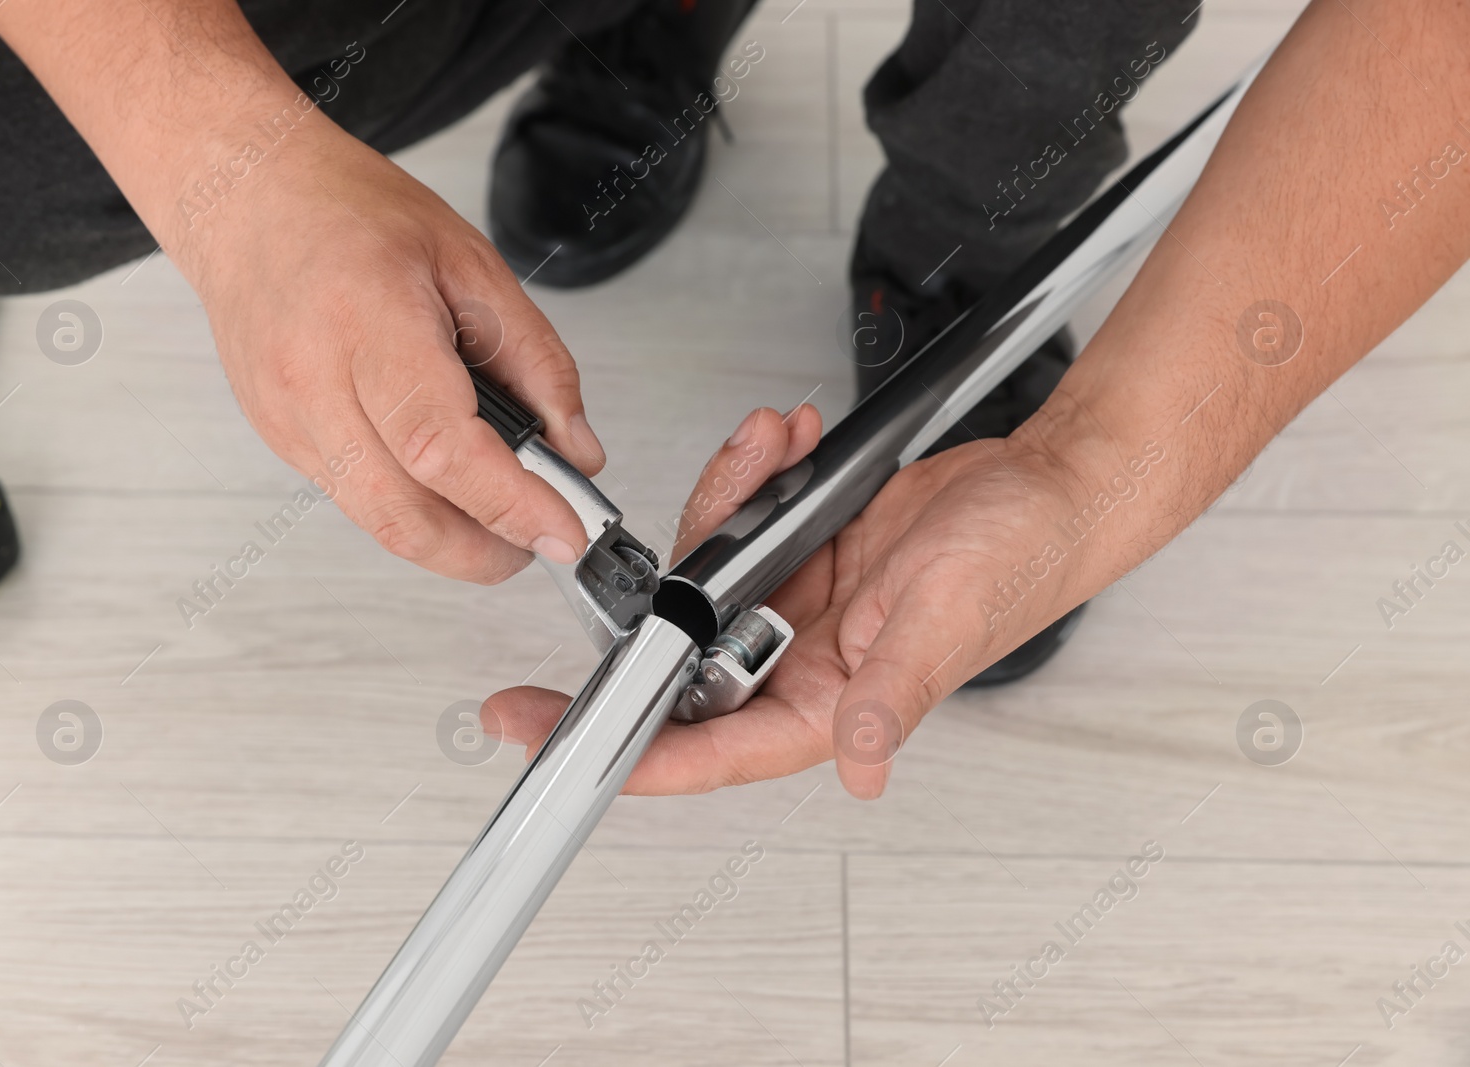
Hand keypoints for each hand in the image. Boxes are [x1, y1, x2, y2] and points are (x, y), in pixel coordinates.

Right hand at [189, 121, 603, 582]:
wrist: (246, 198)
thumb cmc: (349, 213)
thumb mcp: (473, 264)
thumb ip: (536, 362)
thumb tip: (575, 451)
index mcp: (368, 323)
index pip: (442, 448)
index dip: (510, 504)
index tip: (564, 530)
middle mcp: (313, 382)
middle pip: (405, 513)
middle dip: (487, 551)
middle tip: (543, 536)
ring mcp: (288, 420)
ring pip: (380, 522)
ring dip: (453, 542)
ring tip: (505, 518)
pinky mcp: (282, 441)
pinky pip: (358, 501)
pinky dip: (415, 510)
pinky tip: (448, 486)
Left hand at [485, 404, 1098, 797]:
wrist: (1051, 483)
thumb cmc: (1023, 559)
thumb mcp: (946, 620)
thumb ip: (893, 694)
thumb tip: (862, 767)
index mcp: (830, 705)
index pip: (707, 747)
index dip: (621, 750)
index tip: (540, 728)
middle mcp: (806, 663)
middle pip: (685, 652)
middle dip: (655, 598)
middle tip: (614, 564)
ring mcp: (802, 605)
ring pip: (707, 572)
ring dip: (721, 506)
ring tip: (764, 454)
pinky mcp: (808, 552)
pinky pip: (746, 520)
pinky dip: (752, 476)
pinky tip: (785, 442)